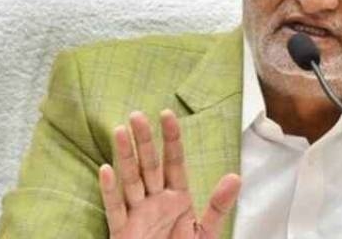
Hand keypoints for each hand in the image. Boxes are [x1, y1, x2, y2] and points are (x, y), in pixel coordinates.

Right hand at [98, 110, 240, 238]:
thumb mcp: (205, 232)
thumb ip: (218, 206)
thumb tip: (235, 177)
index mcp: (177, 198)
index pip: (174, 161)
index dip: (171, 138)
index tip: (167, 114)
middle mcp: (155, 201)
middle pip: (150, 165)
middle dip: (145, 141)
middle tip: (137, 115)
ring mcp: (137, 215)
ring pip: (131, 180)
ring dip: (125, 157)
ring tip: (120, 132)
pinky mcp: (122, 232)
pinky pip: (115, 209)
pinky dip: (109, 191)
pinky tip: (106, 170)